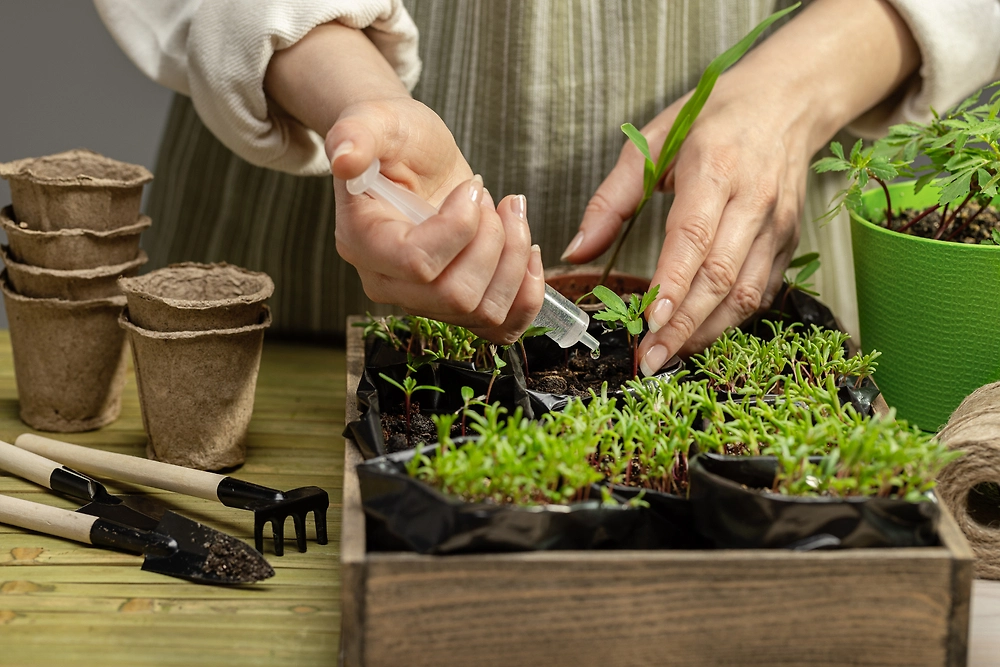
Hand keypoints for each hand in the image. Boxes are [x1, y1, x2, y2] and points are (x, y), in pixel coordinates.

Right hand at [264, 22, 544, 343]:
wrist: (414, 158)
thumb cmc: (396, 139)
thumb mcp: (377, 120)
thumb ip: (355, 133)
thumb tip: (343, 157)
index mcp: (362, 242)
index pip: (418, 263)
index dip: (460, 226)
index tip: (473, 186)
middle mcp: (386, 283)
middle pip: (455, 296)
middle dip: (493, 243)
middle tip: (494, 200)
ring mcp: (423, 301)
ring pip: (483, 311)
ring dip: (515, 259)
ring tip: (511, 214)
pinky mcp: (456, 306)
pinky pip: (500, 328)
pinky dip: (526, 294)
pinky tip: (529, 252)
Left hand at [561, 0, 918, 373]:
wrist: (787, 101)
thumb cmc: (714, 116)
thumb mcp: (653, 141)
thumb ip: (611, 199)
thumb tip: (577, 251)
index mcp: (716, 169)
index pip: (693, 237)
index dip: (671, 284)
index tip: (648, 322)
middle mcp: (753, 200)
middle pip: (720, 276)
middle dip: (683, 325)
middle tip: (649, 358)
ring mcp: (777, 225)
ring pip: (745, 293)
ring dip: (706, 331)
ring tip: (668, 355)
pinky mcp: (789, 242)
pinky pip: (761, 292)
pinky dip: (730, 319)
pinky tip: (699, 333)